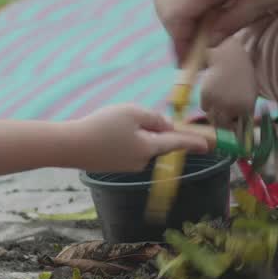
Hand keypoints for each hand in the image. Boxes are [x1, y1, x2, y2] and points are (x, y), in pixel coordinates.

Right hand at [81, 104, 209, 171]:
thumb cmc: (101, 126)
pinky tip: (104, 132)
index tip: (208, 145)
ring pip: (139, 142)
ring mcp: (127, 166)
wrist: (69, 146)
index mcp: (149, 148)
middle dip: (148, 127)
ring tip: (109, 124)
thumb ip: (154, 118)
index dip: (193, 142)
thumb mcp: (132, 113)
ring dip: (132, 131)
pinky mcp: (114, 165)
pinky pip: (126, 147)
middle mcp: (142, 161)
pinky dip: (121, 138)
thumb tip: (167, 127)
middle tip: (124, 116)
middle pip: (155, 140)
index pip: (176, 143)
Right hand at [169, 0, 277, 59]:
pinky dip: (188, 12)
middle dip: (177, 33)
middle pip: (166, 6)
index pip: (178, 14)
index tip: (190, 63)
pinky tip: (208, 23)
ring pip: (171, 0)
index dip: (181, 41)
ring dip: (181, 23)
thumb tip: (209, 42)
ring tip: (203, 40)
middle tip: (195, 54)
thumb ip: (233, 20)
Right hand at [199, 43, 258, 128]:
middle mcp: (232, 107)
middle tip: (223, 121)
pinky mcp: (206, 95)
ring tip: (219, 103)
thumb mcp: (250, 96)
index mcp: (246, 108)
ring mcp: (218, 102)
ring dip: (214, 114)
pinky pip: (204, 107)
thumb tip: (239, 133)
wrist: (231, 59)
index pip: (238, 130)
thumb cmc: (243, 77)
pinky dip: (208, 104)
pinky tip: (213, 94)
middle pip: (222, 126)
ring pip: (212, 118)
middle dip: (223, 125)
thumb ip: (245, 114)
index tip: (233, 132)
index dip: (235, 132)